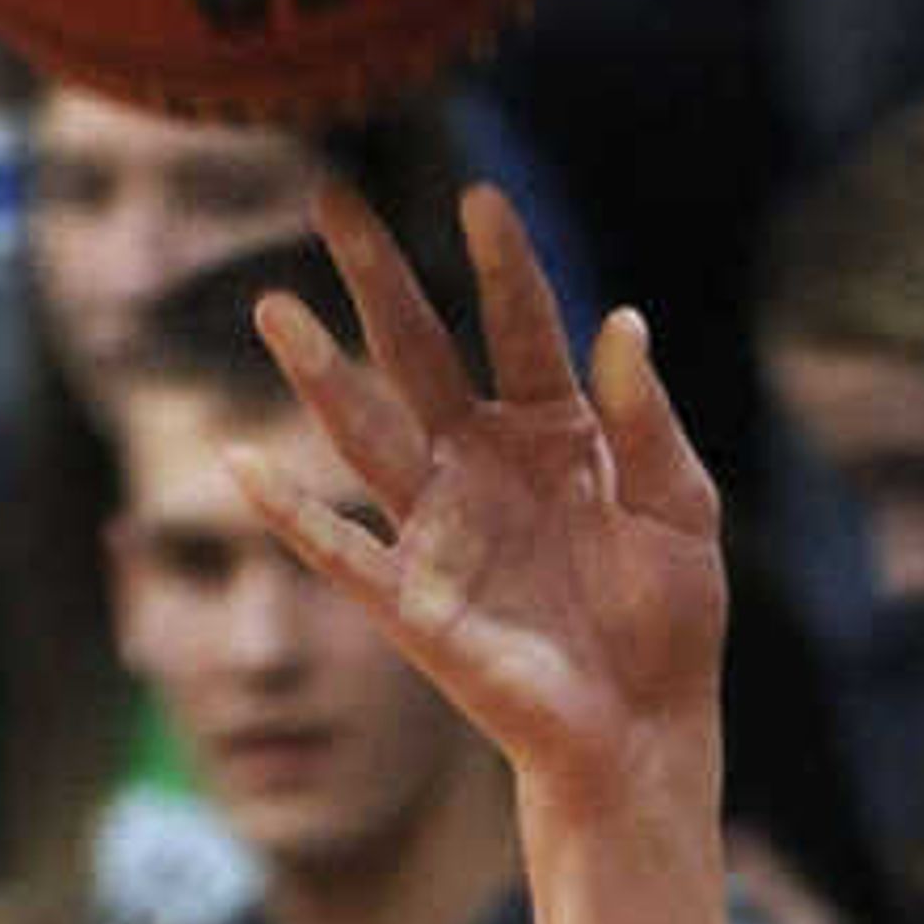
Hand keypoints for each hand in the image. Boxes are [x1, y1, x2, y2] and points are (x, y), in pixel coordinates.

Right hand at [236, 182, 727, 805]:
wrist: (646, 727)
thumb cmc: (669, 619)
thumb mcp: (681, 506)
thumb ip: (647, 421)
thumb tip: (623, 323)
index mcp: (553, 432)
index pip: (520, 327)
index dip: (503, 263)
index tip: (481, 195)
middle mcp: (483, 464)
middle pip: (418, 353)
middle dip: (375, 278)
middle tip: (332, 198)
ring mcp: (441, 527)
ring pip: (367, 433)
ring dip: (318, 374)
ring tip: (275, 308)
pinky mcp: (414, 601)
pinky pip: (340, 549)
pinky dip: (291, 512)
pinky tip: (242, 465)